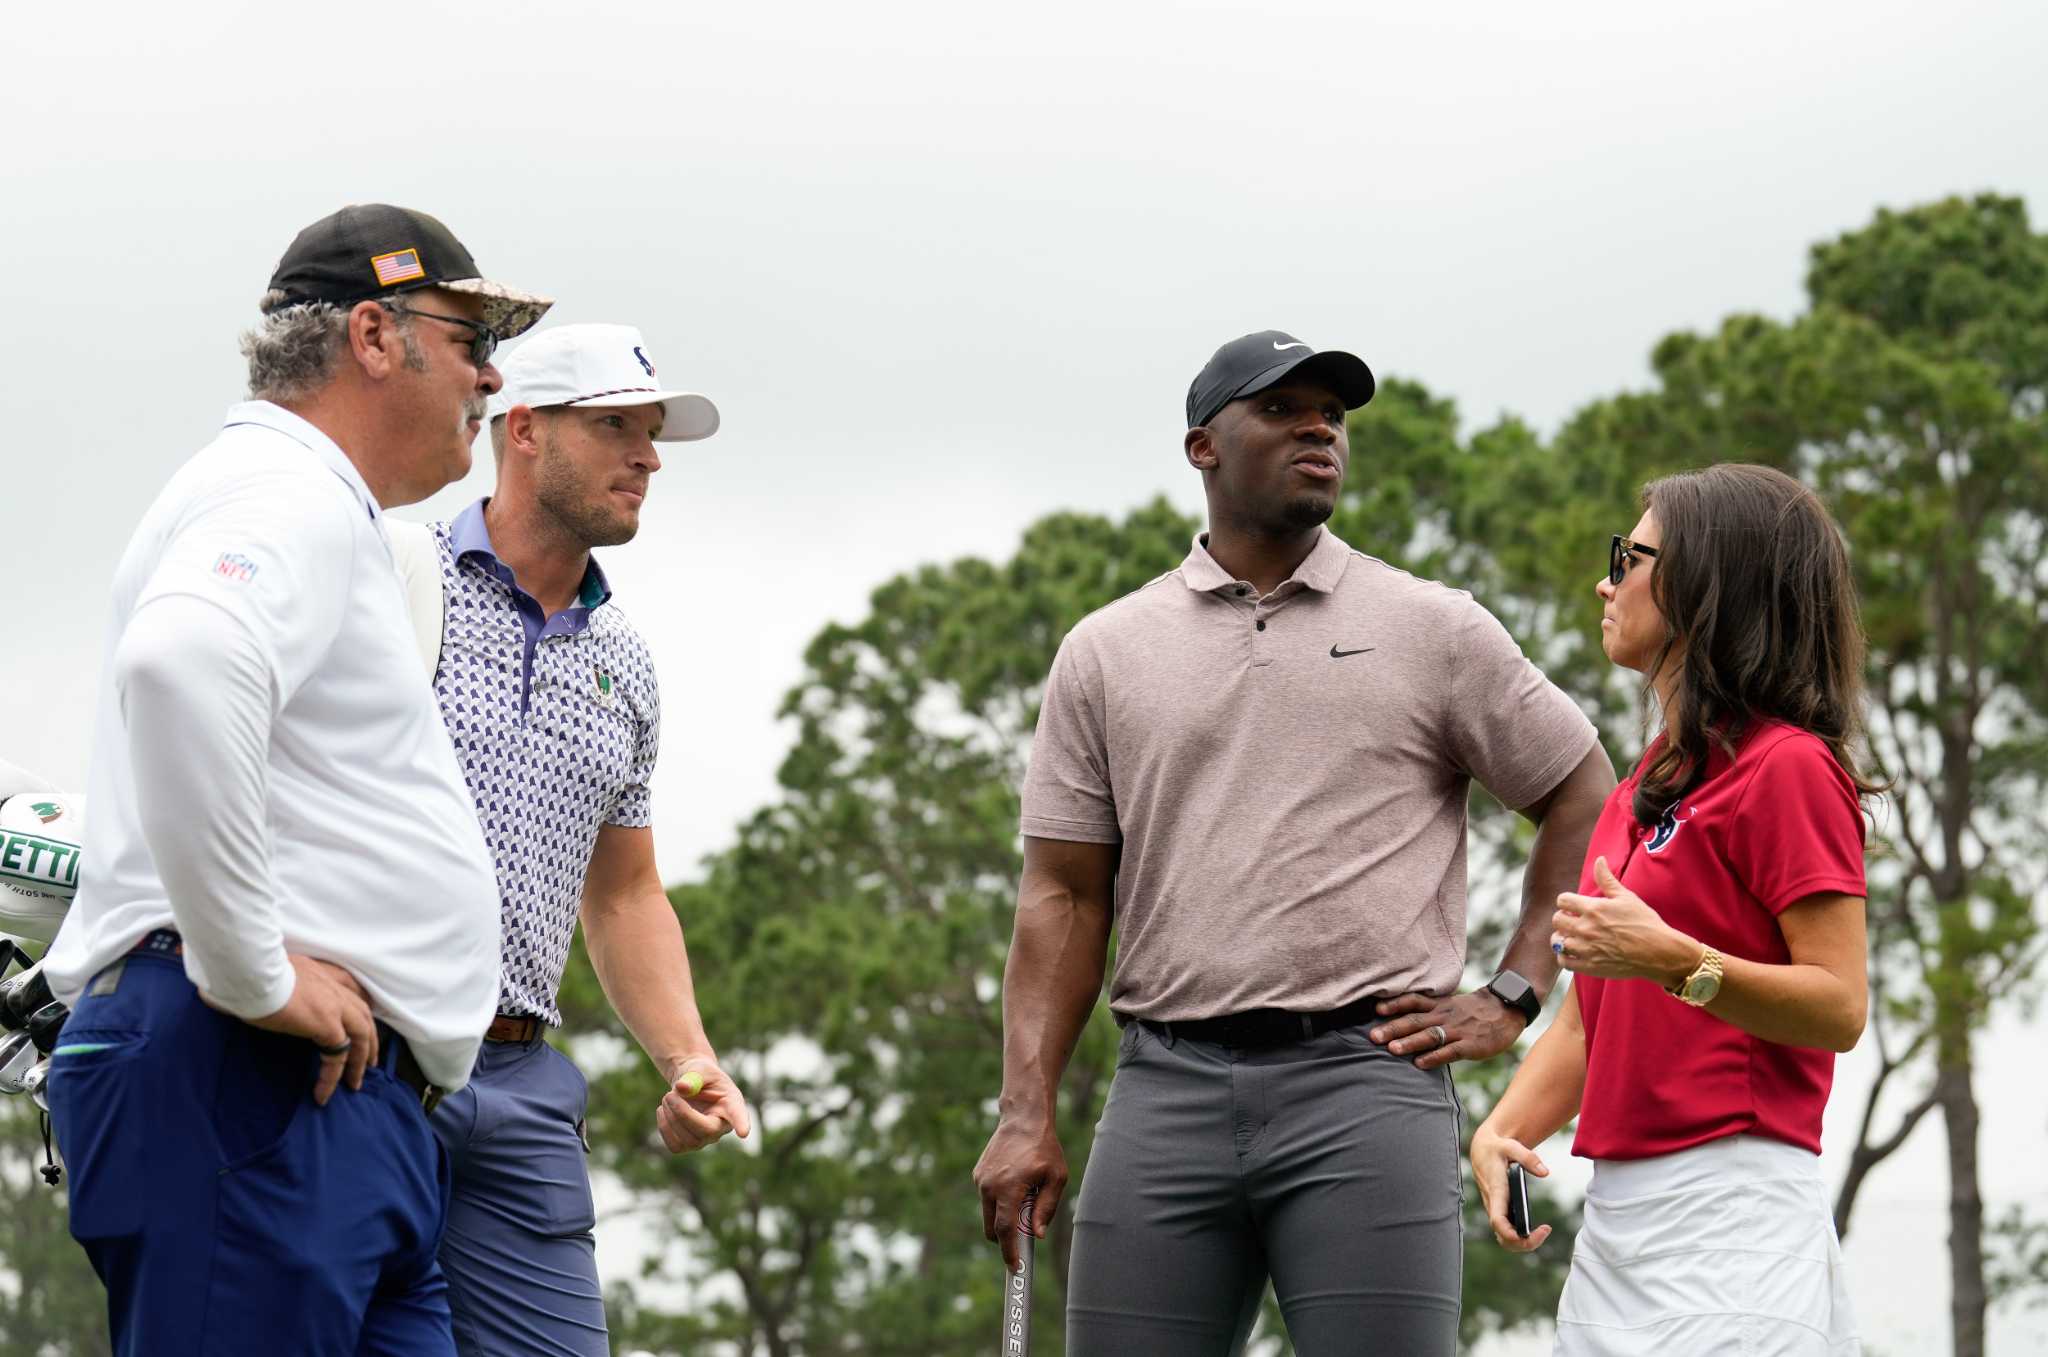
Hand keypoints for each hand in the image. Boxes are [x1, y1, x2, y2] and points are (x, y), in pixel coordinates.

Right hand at [209, 954, 377, 1105]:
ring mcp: (335, 1005)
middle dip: (369, 1038)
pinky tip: (323, 1094)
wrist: (253, 971)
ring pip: (361, 1036)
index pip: (351, 986)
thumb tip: (269, 990)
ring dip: (360, 1061)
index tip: (363, 1019)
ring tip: (355, 1082)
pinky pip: (338, 1056)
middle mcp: (334, 987)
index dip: (359, 1004)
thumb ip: (284, 981)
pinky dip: (332, 1077)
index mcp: (322, 972)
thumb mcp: (275, 971)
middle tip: (370, 1059)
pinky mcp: (327, 1025)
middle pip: (363, 1014)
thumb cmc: (252, 972)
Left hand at [656, 1055, 750, 1152]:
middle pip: (706, 1131)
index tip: (743, 1133)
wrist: (688, 1084)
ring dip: (671, 1118)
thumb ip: (693, 1076)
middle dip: (683, 1114)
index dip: (741, 1123)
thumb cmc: (699, 1074)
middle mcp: (722, 1126)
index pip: (738, 1115)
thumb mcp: (699, 1068)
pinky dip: (664, 1128)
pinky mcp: (689, 1145)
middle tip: (669, 1094)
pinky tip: (664, 1111)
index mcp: (731, 1103)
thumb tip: (681, 1088)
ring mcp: (706, 1139)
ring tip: (668, 1097)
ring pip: (688, 1141)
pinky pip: (675, 1146)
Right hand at [973, 1114, 1066, 1271]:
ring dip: (1003, 1217)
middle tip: (1026, 1235)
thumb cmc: (1045, 1148)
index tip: (1015, 1268)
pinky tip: (1017, 1183)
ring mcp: (981, 1180)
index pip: (1005, 1230)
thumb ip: (1046, 1209)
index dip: (1010, 1252)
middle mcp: (989, 1186)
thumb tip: (1037, 1235)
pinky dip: (1000, 1201)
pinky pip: (988, 1198)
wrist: (1023, 1118)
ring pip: (988, 1214)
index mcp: (1009, 1188)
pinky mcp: (979, 1174)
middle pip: (992, 1228)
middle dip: (1006, 1238)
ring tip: (1026, 1198)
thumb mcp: (1056, 1178)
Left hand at [1369, 989, 1526, 1068]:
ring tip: (1391, 1049)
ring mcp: (1457, 1030)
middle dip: (1393, 1028)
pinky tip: (1420, 1063)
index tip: (1375, 1010)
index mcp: (1439, 1006)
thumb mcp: (1449, 1005)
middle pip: (1415, 1020)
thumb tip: (1401, 1020)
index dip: (1394, 1005)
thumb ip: (1429, 1011)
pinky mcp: (1471, 1045)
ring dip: (1410, 1042)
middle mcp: (1444, 1016)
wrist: (1506, 1009)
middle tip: (1372, 1036)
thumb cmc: (1473, 1011)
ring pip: (1430, 1035)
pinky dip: (1434, 1057)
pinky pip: (1450, 1052)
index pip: (1413, 1001)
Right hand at [1470, 1125, 1552, 1251]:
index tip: (1532, 1232)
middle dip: (1523, 1243)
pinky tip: (1534, 1229)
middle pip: (1503, 1237)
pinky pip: (1506, 1231)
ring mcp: (1495, 1209)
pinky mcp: (1498, 1209)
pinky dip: (1520, 1236)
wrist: (1482, 1148)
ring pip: (1503, 1238)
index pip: (1498, 1221)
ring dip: (1522, 1243)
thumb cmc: (1497, 1148)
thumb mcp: (1511, 1146)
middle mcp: (1493, 1204)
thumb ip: (1528, 1158)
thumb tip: (1545, 1172)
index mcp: (1495, 1191)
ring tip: (1542, 1232)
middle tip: (1545, 1231)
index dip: (1512, 1234)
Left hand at [1552, 857, 1700, 982]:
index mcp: (1593, 909)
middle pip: (1557, 920)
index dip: (1567, 902)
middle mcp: (1586, 928)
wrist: (1658, 952)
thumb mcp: (1626, 897)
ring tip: (1572, 937)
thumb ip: (1607, 879)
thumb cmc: (1645, 923)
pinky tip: (1573, 953)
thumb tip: (1599, 860)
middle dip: (1563, 918)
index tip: (1574, 906)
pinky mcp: (1589, 966)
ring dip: (1562, 938)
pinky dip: (1564, 956)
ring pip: (1557, 941)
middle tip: (1574, 921)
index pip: (1562, 900)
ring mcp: (1586, 948)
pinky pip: (1564, 961)